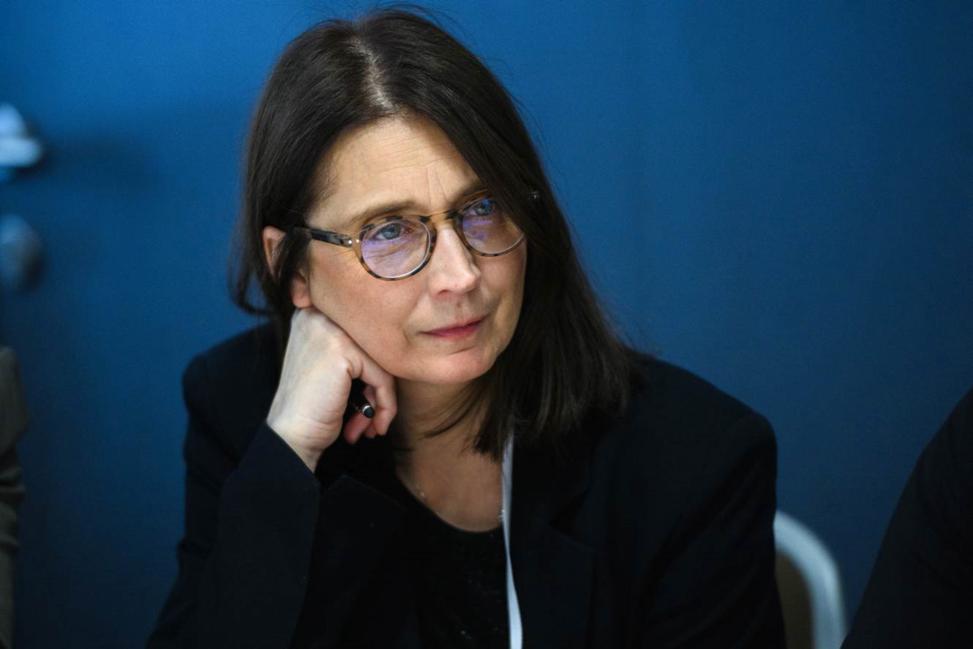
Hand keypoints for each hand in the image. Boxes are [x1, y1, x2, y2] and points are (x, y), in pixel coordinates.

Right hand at [266, 307, 396, 470]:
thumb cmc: (314, 408)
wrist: (291, 437)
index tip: (370, 400)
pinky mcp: (340, 348)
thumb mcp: (334, 367)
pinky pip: (382, 376)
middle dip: (379, 384)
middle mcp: (318, 314)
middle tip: (372, 416)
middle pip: (376, 346)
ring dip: (383, 399)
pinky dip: (384, 405)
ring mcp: (328, 328)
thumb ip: (359, 349)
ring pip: (382, 361)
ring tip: (370, 424)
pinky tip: (372, 425)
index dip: (374, 369)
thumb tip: (400, 350)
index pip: (367, 334)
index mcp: (315, 313)